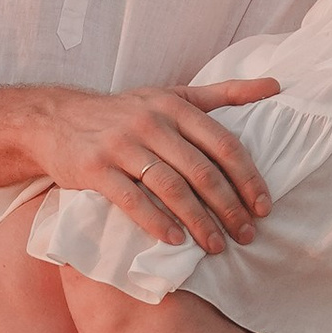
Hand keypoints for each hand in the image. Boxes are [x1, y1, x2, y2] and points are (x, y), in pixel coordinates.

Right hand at [28, 79, 282, 251]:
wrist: (56, 119)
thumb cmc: (125, 112)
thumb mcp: (173, 95)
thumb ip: (223, 94)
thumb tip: (275, 86)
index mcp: (174, 106)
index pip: (222, 144)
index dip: (248, 178)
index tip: (264, 207)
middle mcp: (150, 122)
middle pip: (201, 170)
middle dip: (229, 207)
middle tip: (246, 235)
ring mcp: (121, 145)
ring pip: (171, 188)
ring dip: (199, 222)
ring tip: (217, 246)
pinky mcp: (95, 169)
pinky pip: (132, 200)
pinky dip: (157, 223)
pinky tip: (176, 241)